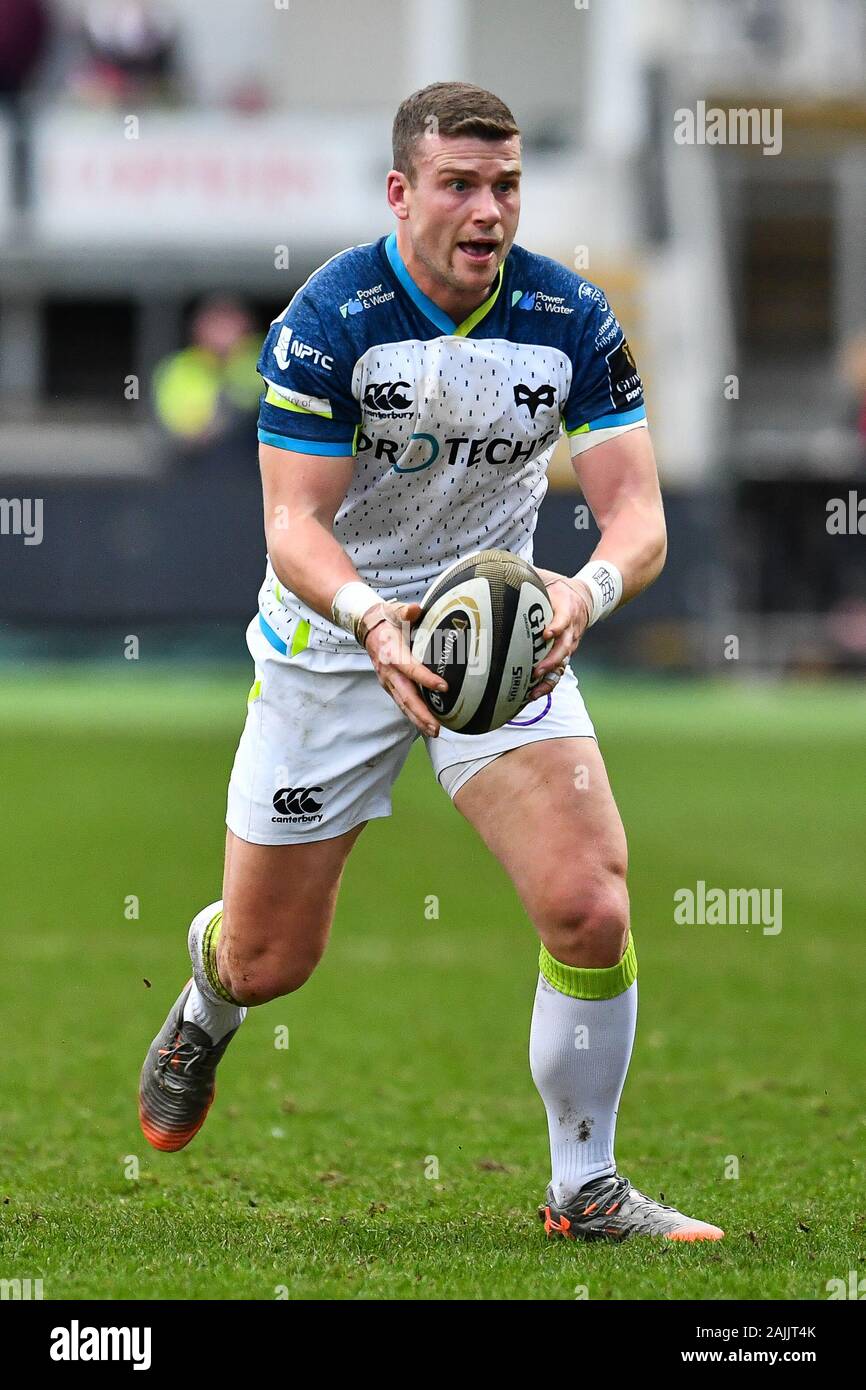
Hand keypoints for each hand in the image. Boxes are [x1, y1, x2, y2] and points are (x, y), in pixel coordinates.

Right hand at [361, 601, 446, 736]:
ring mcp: (387, 681)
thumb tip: (415, 609)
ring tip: (434, 731)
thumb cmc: (387, 619)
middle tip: (436, 727)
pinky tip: (426, 724)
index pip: (410, 669)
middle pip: (406, 696)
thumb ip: (406, 611)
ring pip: (403, 704)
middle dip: (421, 713)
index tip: (444, 687)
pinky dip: (413, 715)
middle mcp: (388, 671)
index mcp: (391, 653)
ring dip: (418, 719)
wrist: (367, 627)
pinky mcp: (390, 686)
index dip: (426, 679)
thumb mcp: (394, 610)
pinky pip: (402, 703)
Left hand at [524, 569, 592, 701]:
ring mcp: (569, 644)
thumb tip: (496, 565)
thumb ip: (525, 573)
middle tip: (536, 669)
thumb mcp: (545, 576)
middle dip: (551, 660)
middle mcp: (570, 629)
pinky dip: (547, 685)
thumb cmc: (558, 587)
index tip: (546, 633)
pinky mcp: (564, 655)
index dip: (557, 626)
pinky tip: (531, 695)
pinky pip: (558, 673)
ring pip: (562, 664)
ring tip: (533, 689)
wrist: (585, 598)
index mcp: (566, 608)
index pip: (565, 618)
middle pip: (565, 648)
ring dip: (549, 677)